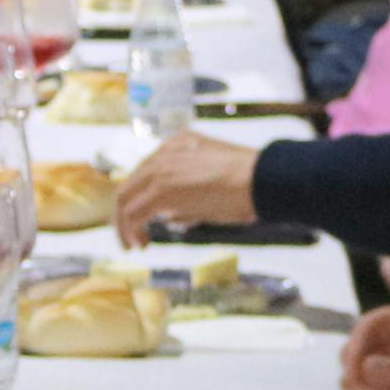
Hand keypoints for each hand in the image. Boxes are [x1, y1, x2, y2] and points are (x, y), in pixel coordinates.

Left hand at [110, 131, 258, 242]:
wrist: (264, 180)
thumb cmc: (251, 185)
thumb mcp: (214, 184)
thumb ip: (189, 197)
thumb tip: (172, 218)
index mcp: (179, 143)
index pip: (146, 172)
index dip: (141, 198)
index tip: (144, 220)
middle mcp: (166, 151)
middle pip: (130, 183)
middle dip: (125, 213)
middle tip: (131, 236)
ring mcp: (162, 167)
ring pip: (125, 197)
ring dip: (124, 224)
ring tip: (133, 245)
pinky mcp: (162, 187)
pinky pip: (133, 211)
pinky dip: (130, 230)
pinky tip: (140, 244)